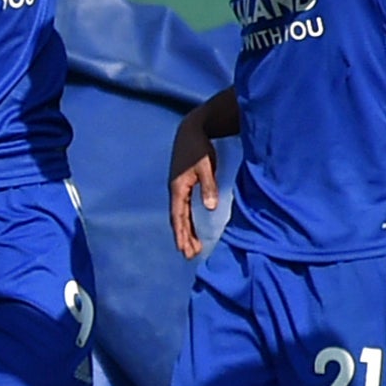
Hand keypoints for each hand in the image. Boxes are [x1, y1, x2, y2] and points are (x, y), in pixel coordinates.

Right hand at [168, 107, 220, 260]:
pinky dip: (187, 219)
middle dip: (183, 237)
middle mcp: (176, 190)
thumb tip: (209, 208)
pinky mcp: (184, 183)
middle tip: (189, 256)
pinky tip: (193, 226)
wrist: (193, 128)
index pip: (178, 217)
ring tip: (191, 246)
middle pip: (178, 219)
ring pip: (181, 214)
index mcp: (178, 188)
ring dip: (185, 230)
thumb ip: (208, 186)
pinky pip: (185, 206)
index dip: (181, 235)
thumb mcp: (205, 166)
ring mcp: (179, 187)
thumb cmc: (199, 146)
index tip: (184, 251)